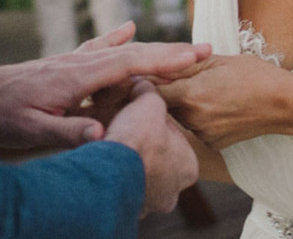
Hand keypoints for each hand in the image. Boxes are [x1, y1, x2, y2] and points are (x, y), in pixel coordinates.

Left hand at [0, 21, 211, 149]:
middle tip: (207, 49)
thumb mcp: (32, 131)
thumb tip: (104, 135)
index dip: (164, 59)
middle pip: (133, 52)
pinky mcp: (63, 65)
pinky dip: (117, 39)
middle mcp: (77, 63)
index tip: (195, 57)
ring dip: (153, 48)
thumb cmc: (0, 117)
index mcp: (76, 77)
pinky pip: (98, 48)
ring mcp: (71, 61)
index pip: (130, 64)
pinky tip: (129, 28)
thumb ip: (68, 132)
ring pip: (120, 50)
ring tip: (184, 47)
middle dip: (171, 52)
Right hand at [104, 79, 198, 214]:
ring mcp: (149, 206)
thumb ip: (149, 93)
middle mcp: (173, 193)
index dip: (157, 123)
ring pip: (137, 177)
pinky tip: (103, 162)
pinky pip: (118, 188)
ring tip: (111, 144)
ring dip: (126, 163)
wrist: (109, 172)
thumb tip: (143, 82)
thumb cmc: (138, 140)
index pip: (175, 139)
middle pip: (158, 161)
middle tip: (125, 131)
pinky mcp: (124, 211)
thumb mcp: (148, 104)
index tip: (142, 116)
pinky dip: (112, 176)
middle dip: (143, 147)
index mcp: (189, 168)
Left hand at [156, 53, 292, 149]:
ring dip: (180, 103)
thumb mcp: (216, 60)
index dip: (147, 79)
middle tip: (176, 75)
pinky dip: (196, 116)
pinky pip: (193, 127)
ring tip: (203, 89)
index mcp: (190, 94)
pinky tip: (214, 104)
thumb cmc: (254, 75)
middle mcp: (193, 119)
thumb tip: (154, 64)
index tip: (148, 71)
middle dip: (164, 90)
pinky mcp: (212, 143)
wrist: (284, 104)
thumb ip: (182, 64)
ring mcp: (202, 134)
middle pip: (162, 104)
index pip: (150, 90)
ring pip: (177, 116)